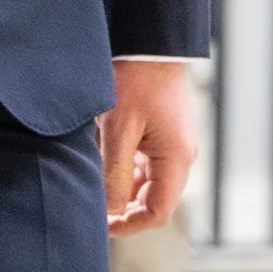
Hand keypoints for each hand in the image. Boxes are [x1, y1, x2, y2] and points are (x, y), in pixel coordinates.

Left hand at [97, 59, 195, 236]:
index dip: (129, 225)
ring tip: (93, 183)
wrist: (149, 45)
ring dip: (122, 189)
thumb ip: (114, 174)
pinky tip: (102, 162)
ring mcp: (174, 146)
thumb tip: (110, 211)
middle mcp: (181, 157)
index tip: (100, 225)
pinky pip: (146, 165)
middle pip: (154, 201)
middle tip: (91, 208)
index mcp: (176, 160)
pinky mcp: (164, 135)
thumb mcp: (117, 131)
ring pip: (148, 184)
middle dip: (123, 209)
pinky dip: (125, 171)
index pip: (157, 212)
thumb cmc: (133, 83)